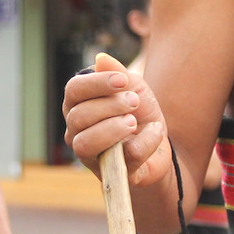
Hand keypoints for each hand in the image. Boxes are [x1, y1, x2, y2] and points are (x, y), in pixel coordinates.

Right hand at [62, 54, 172, 186]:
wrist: (160, 144)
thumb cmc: (139, 113)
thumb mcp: (134, 88)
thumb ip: (118, 73)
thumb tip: (100, 58)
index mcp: (78, 105)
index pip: (74, 90)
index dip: (97, 83)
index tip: (123, 81)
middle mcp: (76, 131)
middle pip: (78, 116)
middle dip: (109, 106)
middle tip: (134, 101)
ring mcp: (89, 156)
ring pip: (86, 143)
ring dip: (114, 127)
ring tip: (134, 121)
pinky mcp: (111, 174)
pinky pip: (123, 158)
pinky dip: (145, 141)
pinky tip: (155, 132)